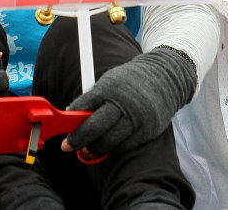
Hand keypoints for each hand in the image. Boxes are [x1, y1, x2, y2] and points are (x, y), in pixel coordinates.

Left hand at [62, 47, 196, 155]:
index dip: (72, 119)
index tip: (63, 128)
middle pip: (95, 126)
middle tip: (67, 146)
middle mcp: (122, 103)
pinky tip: (105, 147)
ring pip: (109, 140)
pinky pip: (124, 145)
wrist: (164, 77)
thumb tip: (72, 112)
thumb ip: (94, 96)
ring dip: (94, 148)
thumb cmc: (131, 80)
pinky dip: (112, 148)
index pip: (85, 105)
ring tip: (85, 150)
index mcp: (110, 87)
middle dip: (79, 139)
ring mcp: (136, 118)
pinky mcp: (146, 131)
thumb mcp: (111, 80)